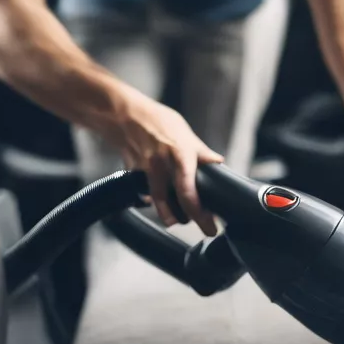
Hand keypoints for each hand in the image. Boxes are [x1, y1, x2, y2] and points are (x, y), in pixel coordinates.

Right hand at [107, 87, 221, 235]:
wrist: (124, 115)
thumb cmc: (158, 121)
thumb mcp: (184, 133)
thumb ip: (201, 152)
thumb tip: (219, 162)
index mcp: (181, 153)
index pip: (189, 191)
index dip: (200, 213)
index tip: (211, 226)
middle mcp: (163, 164)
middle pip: (174, 202)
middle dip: (189, 219)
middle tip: (205, 228)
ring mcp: (146, 171)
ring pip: (158, 202)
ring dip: (170, 215)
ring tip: (179, 221)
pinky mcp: (133, 174)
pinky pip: (145, 193)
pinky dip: (154, 200)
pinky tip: (161, 202)